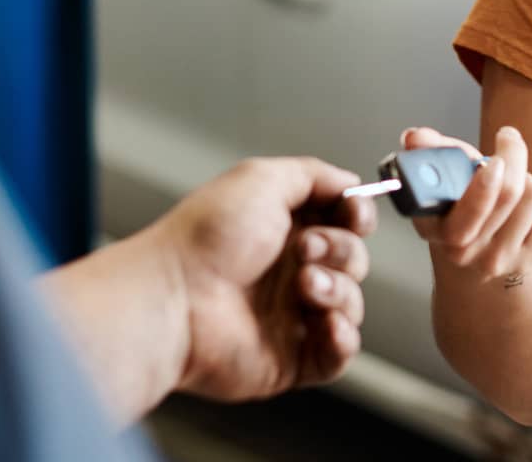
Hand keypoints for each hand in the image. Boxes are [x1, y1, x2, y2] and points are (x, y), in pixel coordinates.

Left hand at [149, 157, 376, 400]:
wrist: (175, 299)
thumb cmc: (205, 240)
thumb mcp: (261, 179)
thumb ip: (314, 175)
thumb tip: (351, 184)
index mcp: (283, 229)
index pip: (344, 222)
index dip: (357, 217)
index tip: (353, 215)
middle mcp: (289, 271)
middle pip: (353, 259)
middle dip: (341, 251)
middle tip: (305, 250)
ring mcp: (291, 315)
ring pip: (350, 304)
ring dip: (339, 291)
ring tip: (305, 287)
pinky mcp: (291, 358)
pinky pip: (338, 354)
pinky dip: (342, 339)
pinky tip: (326, 323)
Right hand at [403, 126, 531, 284]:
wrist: (476, 251)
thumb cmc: (459, 203)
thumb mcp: (441, 177)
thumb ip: (429, 151)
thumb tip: (414, 137)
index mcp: (436, 229)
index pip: (468, 211)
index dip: (485, 185)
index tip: (494, 162)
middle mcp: (465, 251)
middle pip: (509, 193)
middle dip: (513, 158)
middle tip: (507, 143)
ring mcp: (499, 260)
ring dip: (527, 177)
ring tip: (512, 182)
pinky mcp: (531, 260)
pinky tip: (526, 205)